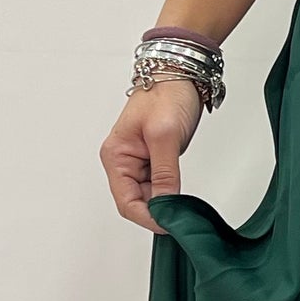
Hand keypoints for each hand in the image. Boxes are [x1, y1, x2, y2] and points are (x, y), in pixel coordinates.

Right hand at [100, 76, 205, 231]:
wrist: (179, 74)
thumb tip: (165, 204)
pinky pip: (157, 185)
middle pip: (135, 202)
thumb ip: (165, 173)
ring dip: (163, 203)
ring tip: (183, 208)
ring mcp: (138, 161)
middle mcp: (123, 161)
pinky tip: (181, 196)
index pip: (126, 201)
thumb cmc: (166, 94)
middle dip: (156, 212)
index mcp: (116, 156)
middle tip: (180, 221)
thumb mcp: (166, 136)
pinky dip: (168, 193)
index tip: (169, 226)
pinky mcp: (152, 159)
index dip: (147, 218)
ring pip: (148, 196)